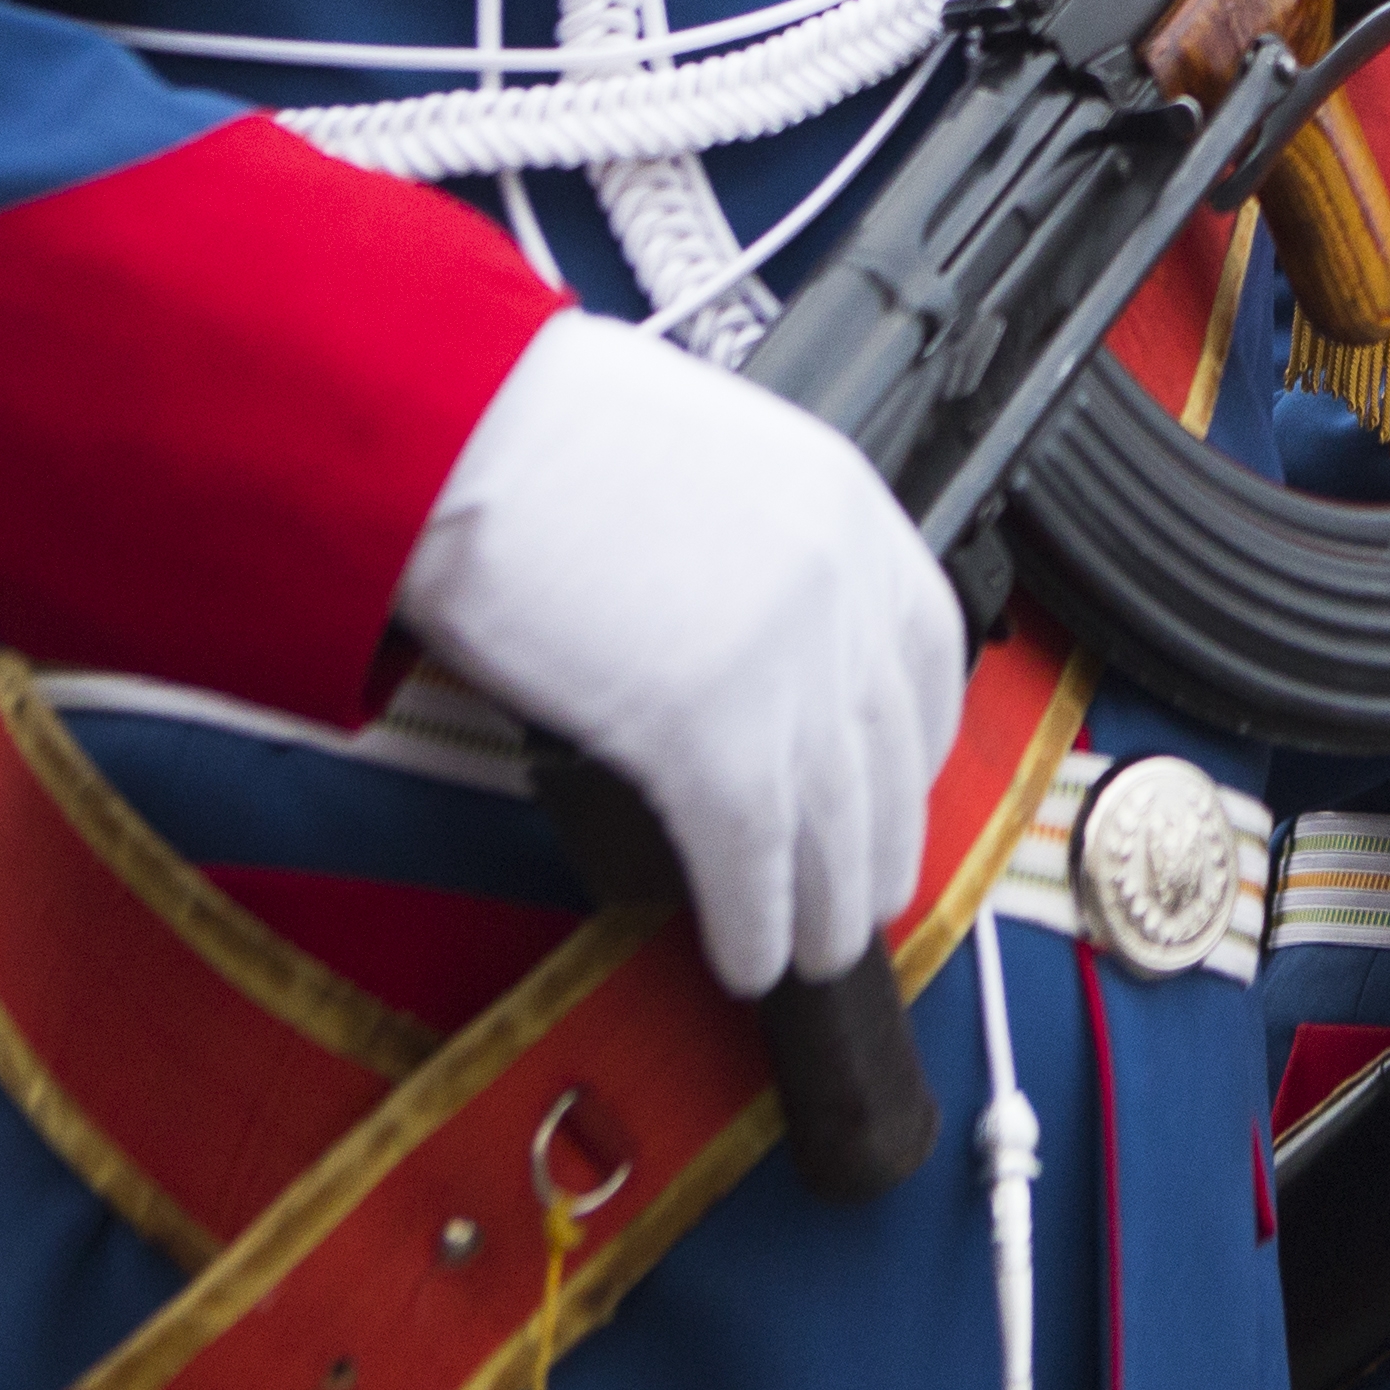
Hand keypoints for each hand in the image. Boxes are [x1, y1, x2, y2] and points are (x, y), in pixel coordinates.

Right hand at [394, 311, 963, 992]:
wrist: (462, 432)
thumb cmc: (538, 429)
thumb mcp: (701, 459)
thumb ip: (751, 543)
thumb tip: (738, 631)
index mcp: (845, 503)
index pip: (927, 646)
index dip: (919, 736)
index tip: (903, 782)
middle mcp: (839, 584)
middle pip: (888, 750)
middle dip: (881, 840)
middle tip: (866, 895)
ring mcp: (785, 662)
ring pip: (837, 821)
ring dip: (829, 905)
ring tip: (816, 952)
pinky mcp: (711, 734)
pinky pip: (755, 859)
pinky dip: (756, 921)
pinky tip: (748, 959)